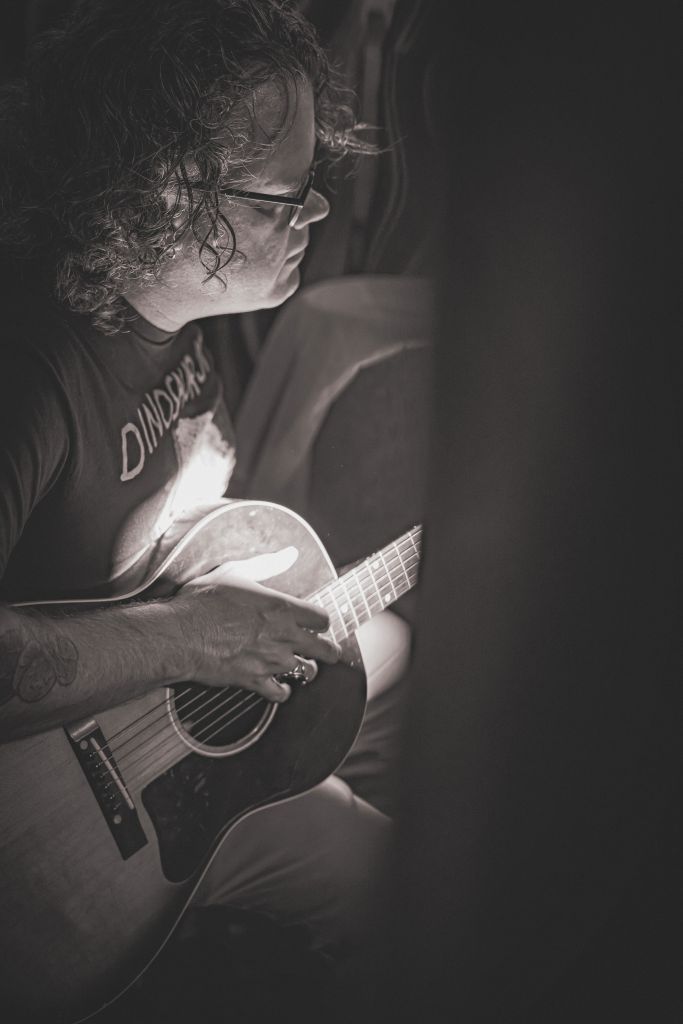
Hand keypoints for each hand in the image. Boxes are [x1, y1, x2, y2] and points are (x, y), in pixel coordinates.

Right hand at [170, 564, 339, 701]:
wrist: (180, 634)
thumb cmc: (204, 601)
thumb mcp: (236, 572)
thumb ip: (267, 565)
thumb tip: (289, 554)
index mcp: (282, 608)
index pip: (322, 619)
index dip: (321, 621)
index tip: (317, 623)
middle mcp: (284, 636)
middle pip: (325, 650)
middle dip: (328, 651)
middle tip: (326, 651)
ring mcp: (271, 661)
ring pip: (307, 672)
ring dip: (306, 670)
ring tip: (301, 667)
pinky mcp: (255, 681)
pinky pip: (281, 694)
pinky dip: (282, 692)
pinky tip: (279, 686)